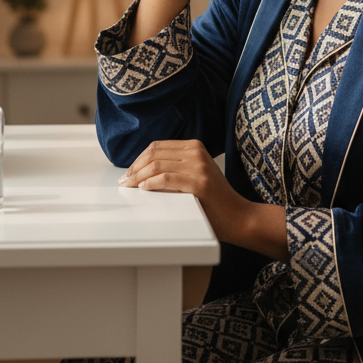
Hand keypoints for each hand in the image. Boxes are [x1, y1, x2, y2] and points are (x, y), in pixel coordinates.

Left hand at [118, 139, 248, 240]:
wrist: (237, 216)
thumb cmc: (214, 199)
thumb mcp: (195, 173)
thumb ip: (175, 167)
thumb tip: (142, 171)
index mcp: (194, 146)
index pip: (157, 146)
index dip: (138, 159)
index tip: (129, 172)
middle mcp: (196, 153)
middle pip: (154, 154)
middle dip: (135, 168)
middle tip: (125, 181)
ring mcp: (199, 167)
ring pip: (157, 165)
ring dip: (139, 177)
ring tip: (130, 186)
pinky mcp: (199, 183)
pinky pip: (167, 179)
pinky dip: (151, 183)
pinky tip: (144, 189)